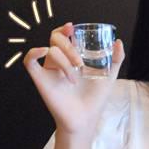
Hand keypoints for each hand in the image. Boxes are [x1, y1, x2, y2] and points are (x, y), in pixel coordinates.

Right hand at [24, 23, 124, 140]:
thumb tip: (118, 42)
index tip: (72, 28)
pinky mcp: (40, 80)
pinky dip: (33, 52)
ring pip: (50, 50)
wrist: (86, 119)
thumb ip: (116, 58)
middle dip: (69, 47)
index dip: (65, 28)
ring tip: (74, 78)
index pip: (63, 35)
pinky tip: (43, 51)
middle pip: (56, 39)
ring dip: (64, 61)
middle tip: (80, 63)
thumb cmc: (95, 100)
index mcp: (71, 57)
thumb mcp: (109, 76)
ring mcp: (49, 70)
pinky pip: (30, 61)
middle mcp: (59, 61)